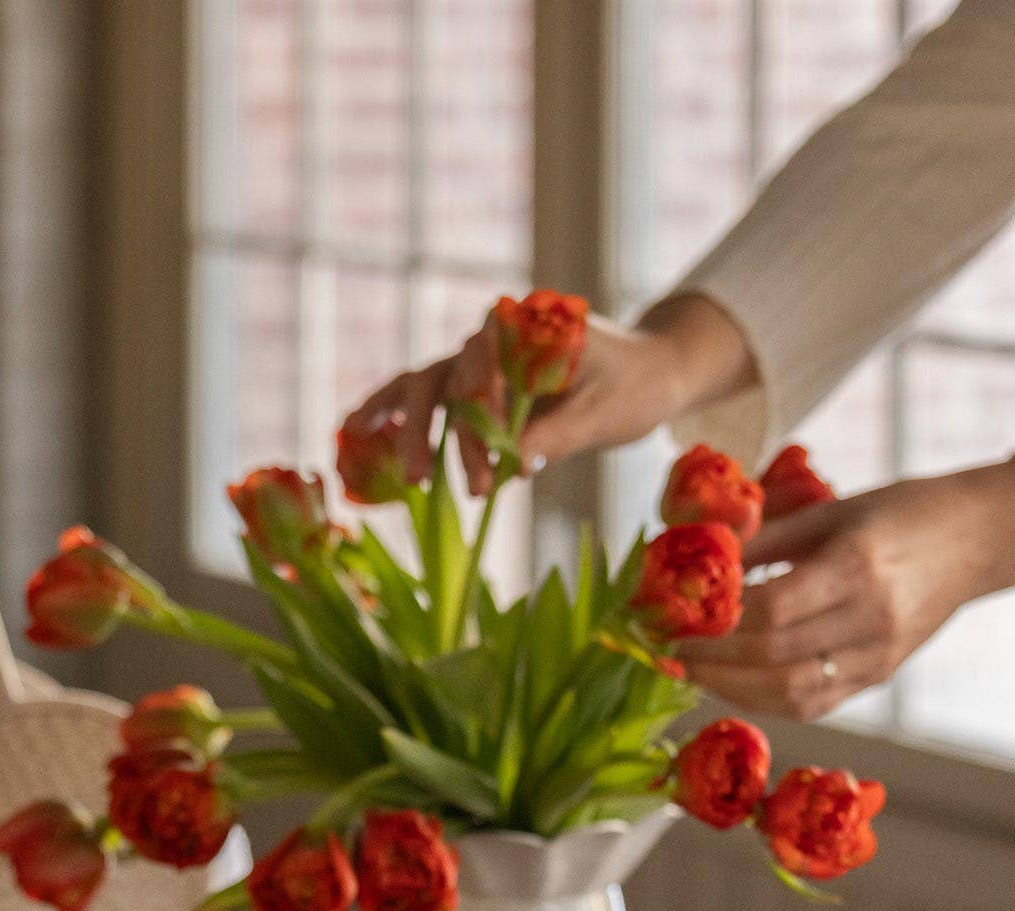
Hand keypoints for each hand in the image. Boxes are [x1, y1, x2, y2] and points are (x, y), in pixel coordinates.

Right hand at [341, 293, 753, 496]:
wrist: (652, 371)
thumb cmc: (635, 386)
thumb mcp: (605, 414)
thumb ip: (558, 435)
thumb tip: (512, 466)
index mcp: (531, 327)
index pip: (485, 365)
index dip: (478, 415)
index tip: (493, 464)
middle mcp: (499, 336)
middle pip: (447, 376)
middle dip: (428, 429)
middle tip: (420, 479)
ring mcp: (486, 358)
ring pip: (431, 384)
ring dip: (409, 426)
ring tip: (373, 452)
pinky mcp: (482, 383)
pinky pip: (433, 394)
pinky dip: (398, 410)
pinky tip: (362, 426)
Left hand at [677, 459, 1014, 720]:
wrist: (981, 537)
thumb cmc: (902, 511)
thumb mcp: (831, 509)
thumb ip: (764, 540)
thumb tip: (694, 559)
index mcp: (857, 566)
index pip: (772, 609)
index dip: (715, 622)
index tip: (671, 615)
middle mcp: (871, 618)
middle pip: (773, 657)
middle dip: (709, 659)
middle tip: (665, 648)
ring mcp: (878, 655)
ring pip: (790, 693)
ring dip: (729, 687)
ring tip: (691, 669)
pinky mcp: (879, 676)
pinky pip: (812, 704)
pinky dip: (763, 698)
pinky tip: (731, 682)